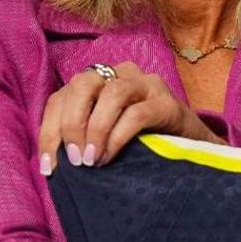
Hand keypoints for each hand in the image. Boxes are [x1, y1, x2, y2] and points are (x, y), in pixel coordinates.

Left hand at [36, 62, 212, 172]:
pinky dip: (118, 136)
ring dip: (96, 129)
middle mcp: (120, 75)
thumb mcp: (104, 139)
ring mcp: (146, 84)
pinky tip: (111, 156)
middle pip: (83, 84)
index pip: (62, 96)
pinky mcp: (167, 101)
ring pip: (111, 93)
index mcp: (98, 82)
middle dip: (72, 123)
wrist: (191, 150)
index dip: (49, 130)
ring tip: (92, 160)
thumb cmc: (141, 146)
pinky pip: (137, 113)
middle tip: (75, 159)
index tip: (49, 166)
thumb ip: (80, 139)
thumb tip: (50, 162)